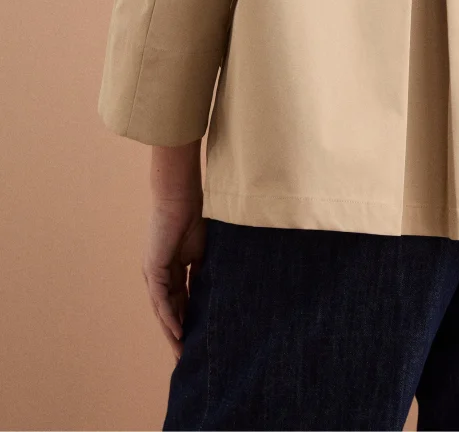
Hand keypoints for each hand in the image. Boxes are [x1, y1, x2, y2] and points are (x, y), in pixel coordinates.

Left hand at [141, 195, 206, 361]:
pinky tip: (178, 332)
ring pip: (162, 310)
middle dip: (177, 334)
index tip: (197, 339)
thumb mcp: (202, 253)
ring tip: (181, 352)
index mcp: (171, 270)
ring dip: (171, 332)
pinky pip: (161, 300)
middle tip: (186, 357)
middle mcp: (159, 276)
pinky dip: (169, 317)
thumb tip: (208, 296)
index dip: (188, 320)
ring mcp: (154, 274)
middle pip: (168, 311)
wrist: (181, 198)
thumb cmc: (193, 218)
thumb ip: (201, 274)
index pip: (179, 302)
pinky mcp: (153, 270)